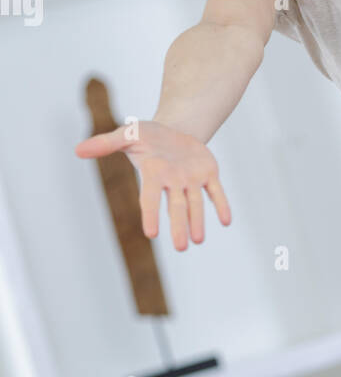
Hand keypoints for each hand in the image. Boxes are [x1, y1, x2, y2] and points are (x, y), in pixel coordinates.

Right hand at [75, 119, 230, 250]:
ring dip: (198, 221)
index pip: (150, 198)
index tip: (151, 233)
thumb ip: (106, 144)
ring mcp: (191, 179)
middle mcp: (173, 181)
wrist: (175, 129)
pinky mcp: (208, 173)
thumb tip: (77, 150)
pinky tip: (227, 221)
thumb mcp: (127, 134)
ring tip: (198, 240)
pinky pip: (216, 191)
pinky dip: (221, 204)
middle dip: (179, 226)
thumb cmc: (147, 136)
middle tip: (181, 247)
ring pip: (196, 203)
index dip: (151, 214)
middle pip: (177, 207)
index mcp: (153, 174)